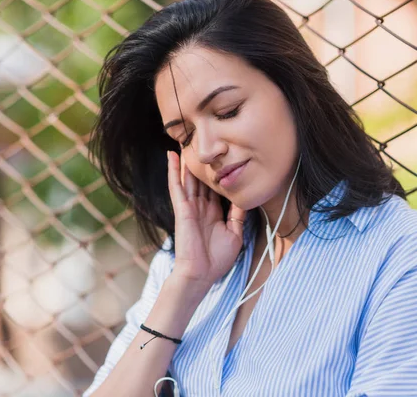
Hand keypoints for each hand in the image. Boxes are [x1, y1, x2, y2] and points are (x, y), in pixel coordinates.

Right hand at [166, 150, 245, 287]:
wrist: (201, 274)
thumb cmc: (217, 259)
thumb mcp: (234, 233)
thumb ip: (238, 215)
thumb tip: (245, 198)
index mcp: (213, 212)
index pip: (215, 187)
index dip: (217, 172)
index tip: (223, 156)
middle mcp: (201, 207)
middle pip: (201, 179)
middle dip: (202, 162)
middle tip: (201, 141)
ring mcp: (190, 207)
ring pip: (188, 179)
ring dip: (186, 161)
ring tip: (185, 141)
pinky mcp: (182, 209)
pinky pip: (177, 187)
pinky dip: (174, 172)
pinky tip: (172, 156)